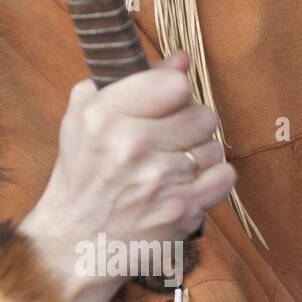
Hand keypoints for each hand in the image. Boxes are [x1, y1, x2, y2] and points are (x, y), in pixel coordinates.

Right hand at [18, 51, 235, 301]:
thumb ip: (131, 80)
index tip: (160, 110)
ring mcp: (159, 178)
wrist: (76, 242)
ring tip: (171, 170)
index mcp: (104, 115)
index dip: (172, 96)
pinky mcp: (181, 209)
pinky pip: (225, 177)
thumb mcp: (85, 118)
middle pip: (201, 115)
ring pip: (213, 147)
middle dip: (188, 128)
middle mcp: (132, 144)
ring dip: (198, 158)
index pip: (173, 84)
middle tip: (166, 143)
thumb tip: (181, 59)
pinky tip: (185, 187)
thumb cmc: (82, 176)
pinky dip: (211, 182)